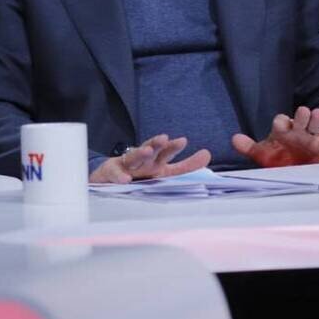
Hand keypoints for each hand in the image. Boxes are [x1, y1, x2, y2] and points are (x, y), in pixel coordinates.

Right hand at [90, 134, 210, 183]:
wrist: (110, 176)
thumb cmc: (140, 173)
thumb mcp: (163, 172)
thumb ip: (184, 166)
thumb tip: (208, 154)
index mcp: (158, 163)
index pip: (170, 156)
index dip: (176, 150)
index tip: (184, 141)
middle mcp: (144, 162)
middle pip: (153, 152)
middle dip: (159, 145)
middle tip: (166, 139)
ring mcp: (128, 165)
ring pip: (135, 157)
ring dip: (141, 153)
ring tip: (148, 151)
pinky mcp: (112, 171)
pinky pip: (116, 174)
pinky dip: (120, 176)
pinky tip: (125, 179)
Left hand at [231, 106, 318, 167]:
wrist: (297, 175)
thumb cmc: (280, 160)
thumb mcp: (263, 155)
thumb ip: (249, 147)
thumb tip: (233, 139)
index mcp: (282, 131)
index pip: (281, 122)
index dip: (281, 123)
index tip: (281, 128)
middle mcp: (297, 132)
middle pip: (300, 119)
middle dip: (301, 116)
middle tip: (303, 112)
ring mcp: (312, 138)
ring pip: (315, 124)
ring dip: (316, 119)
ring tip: (318, 114)